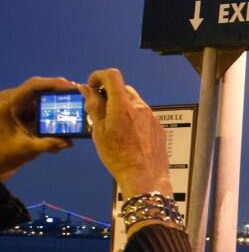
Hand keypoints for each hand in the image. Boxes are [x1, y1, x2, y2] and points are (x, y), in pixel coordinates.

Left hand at [0, 76, 74, 181]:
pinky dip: (54, 108)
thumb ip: (46, 144)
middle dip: (60, 90)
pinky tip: (65, 113)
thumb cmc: (6, 152)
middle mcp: (12, 99)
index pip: (33, 86)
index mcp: (8, 103)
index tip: (73, 87)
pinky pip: (41, 104)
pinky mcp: (23, 109)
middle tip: (80, 94)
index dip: (54, 83)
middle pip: (40, 87)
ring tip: (76, 104)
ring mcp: (18, 103)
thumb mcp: (26, 148)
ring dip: (58, 100)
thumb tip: (68, 143)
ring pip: (42, 95)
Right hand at [80, 69, 172, 197]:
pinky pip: (143, 114)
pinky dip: (133, 117)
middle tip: (99, 110)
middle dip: (109, 94)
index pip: (112, 75)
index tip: (93, 86)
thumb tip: (88, 90)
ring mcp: (151, 116)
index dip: (99, 76)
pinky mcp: (158, 125)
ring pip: (133, 102)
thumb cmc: (120, 157)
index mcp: (123, 106)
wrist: (145, 176)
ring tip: (113, 126)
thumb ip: (94, 107)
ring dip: (121, 107)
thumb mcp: (98, 131)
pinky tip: (127, 135)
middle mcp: (140, 107)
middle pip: (123, 89)